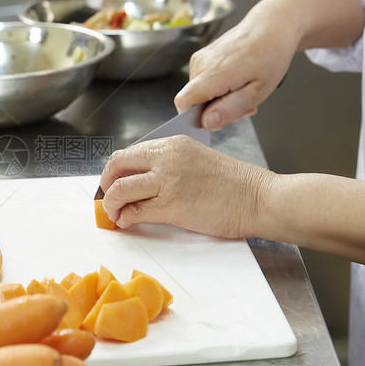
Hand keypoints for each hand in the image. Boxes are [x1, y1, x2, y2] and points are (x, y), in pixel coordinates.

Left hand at [99, 135, 274, 237]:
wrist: (258, 198)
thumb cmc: (235, 184)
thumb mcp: (197, 159)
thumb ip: (170, 164)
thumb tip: (143, 180)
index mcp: (173, 144)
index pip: (129, 153)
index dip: (115, 170)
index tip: (112, 183)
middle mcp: (166, 157)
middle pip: (117, 166)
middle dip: (106, 184)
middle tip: (107, 199)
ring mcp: (168, 181)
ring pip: (120, 189)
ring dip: (111, 204)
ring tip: (115, 214)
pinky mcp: (171, 206)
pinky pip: (136, 211)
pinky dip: (126, 218)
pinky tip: (128, 222)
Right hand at [175, 13, 296, 130]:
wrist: (271, 26)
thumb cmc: (270, 55)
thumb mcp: (258, 91)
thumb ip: (230, 109)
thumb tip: (207, 122)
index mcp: (213, 72)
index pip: (184, 102)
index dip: (196, 117)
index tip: (218, 118)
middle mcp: (200, 64)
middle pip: (194, 101)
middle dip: (216, 110)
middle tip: (243, 105)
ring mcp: (200, 58)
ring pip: (199, 93)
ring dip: (220, 99)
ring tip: (244, 91)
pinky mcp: (203, 57)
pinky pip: (204, 82)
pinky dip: (219, 88)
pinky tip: (238, 82)